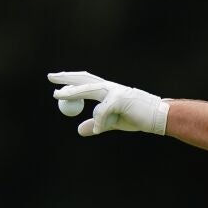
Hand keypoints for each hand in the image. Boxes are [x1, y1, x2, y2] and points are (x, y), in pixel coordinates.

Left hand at [47, 71, 168, 136]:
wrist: (157, 117)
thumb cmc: (137, 118)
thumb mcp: (112, 122)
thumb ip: (97, 124)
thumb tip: (79, 130)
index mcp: (107, 91)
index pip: (86, 83)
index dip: (71, 81)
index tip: (56, 81)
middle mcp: (109, 88)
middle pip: (84, 80)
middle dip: (66, 78)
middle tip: (50, 78)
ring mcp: (115, 92)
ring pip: (89, 90)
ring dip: (72, 92)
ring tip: (58, 95)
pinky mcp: (120, 100)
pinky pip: (102, 112)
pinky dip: (100, 123)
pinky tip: (100, 129)